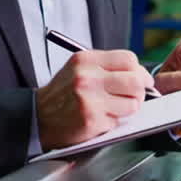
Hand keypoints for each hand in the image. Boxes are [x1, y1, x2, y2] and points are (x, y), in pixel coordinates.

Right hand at [35, 50, 153, 149]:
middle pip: (135, 80)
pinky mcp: (92, 121)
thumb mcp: (78, 68)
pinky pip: (118, 120)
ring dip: (128, 108)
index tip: (142, 79)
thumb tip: (137, 72)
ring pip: (132, 103)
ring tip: (115, 108)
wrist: (38, 116)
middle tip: (136, 95)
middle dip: (140, 90)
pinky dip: (114, 121)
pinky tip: (101, 118)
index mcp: (86, 60)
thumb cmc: (61, 93)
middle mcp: (88, 77)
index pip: (128, 59)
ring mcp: (90, 100)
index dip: (140, 71)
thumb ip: (105, 66)